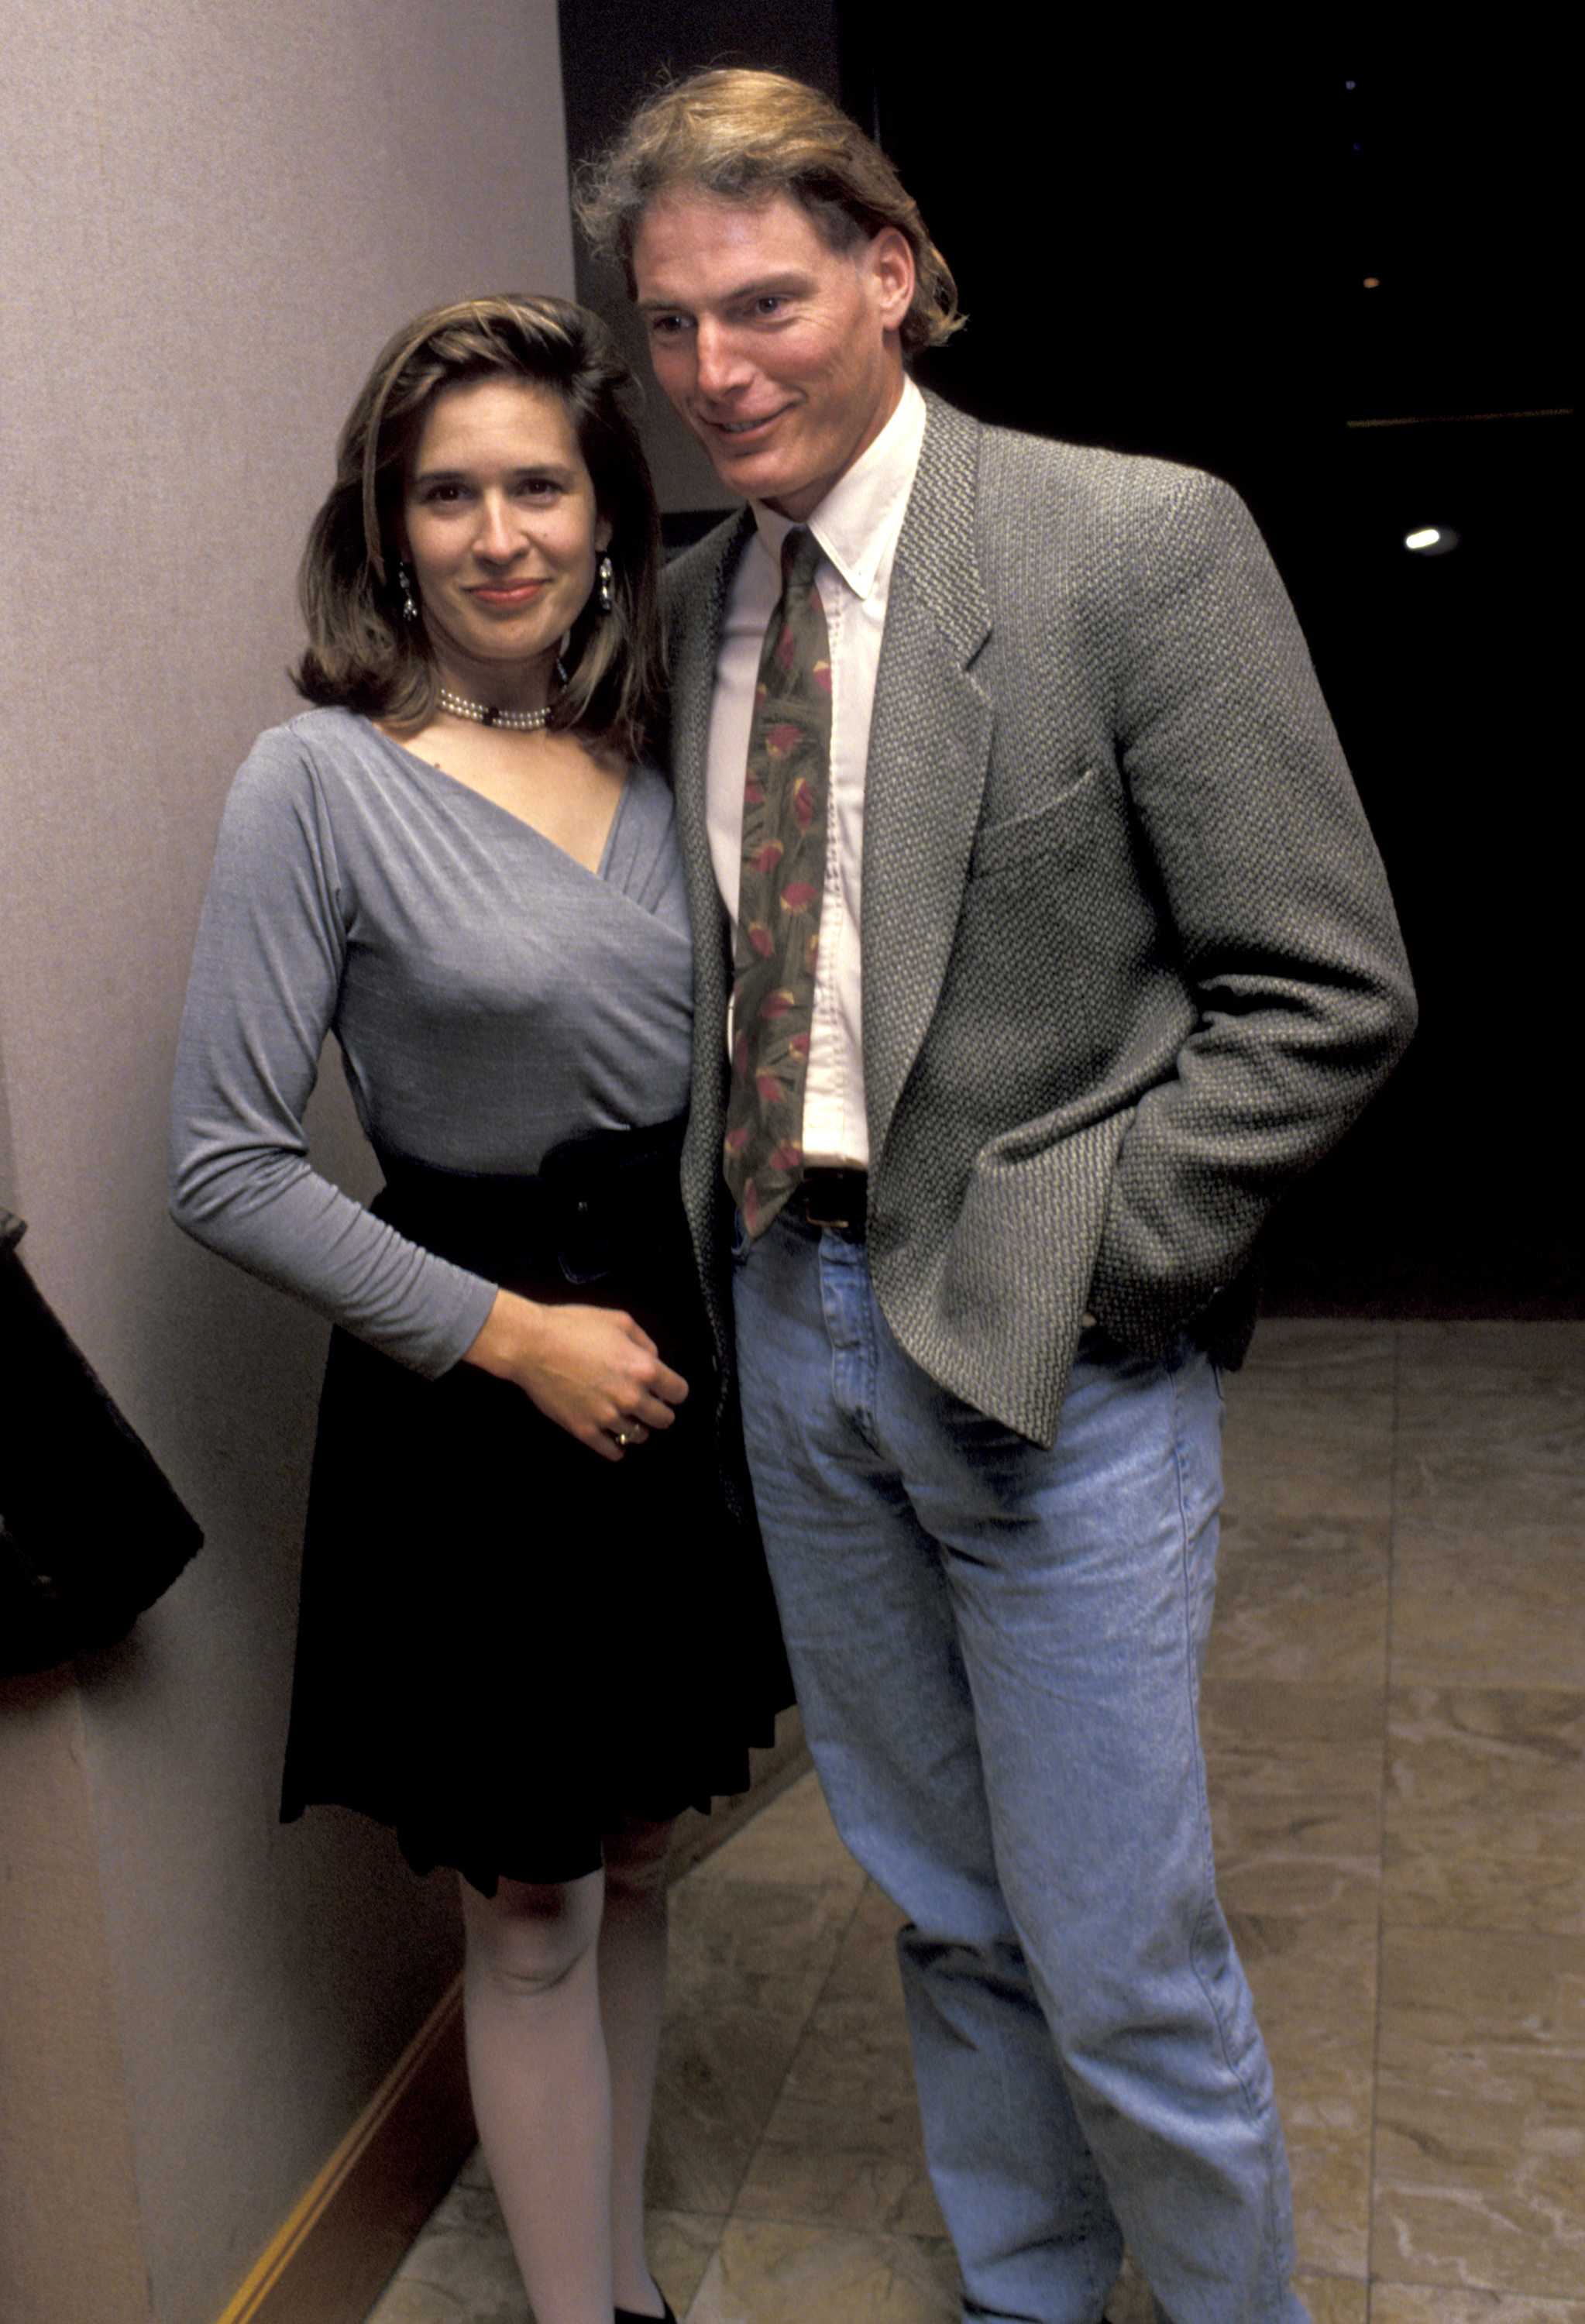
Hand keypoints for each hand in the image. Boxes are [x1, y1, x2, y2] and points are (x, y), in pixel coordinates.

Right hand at [462, 1288, 687, 1460]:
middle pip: (664, 1419)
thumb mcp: (618, 1321)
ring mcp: (608, 1416)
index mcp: (643, 1369)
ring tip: (628, 1419)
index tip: (668, 1391)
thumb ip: (644, 1341)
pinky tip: (615, 1441)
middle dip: (660, 1411)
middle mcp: (631, 1396)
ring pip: (639, 1435)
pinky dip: (617, 1448)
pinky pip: (612, 1450)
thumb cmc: (572, 1328)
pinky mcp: (585, 1430)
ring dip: (637, 1427)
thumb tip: (654, 1359)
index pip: (678, 1392)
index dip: (674, 1391)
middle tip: (651, 1406)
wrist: (532, 1345)